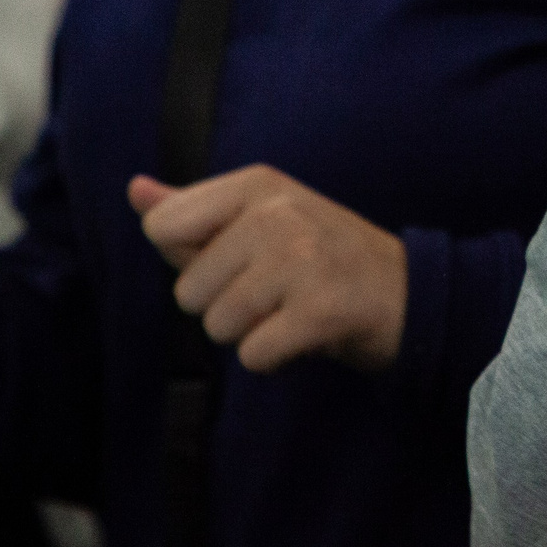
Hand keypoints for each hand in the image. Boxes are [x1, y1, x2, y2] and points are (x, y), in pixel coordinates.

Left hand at [130, 168, 406, 372]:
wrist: (411, 294)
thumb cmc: (323, 258)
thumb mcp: (261, 219)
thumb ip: (194, 210)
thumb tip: (134, 190)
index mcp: (257, 185)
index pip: (163, 227)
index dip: (191, 261)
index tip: (239, 258)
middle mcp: (277, 215)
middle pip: (187, 292)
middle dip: (225, 307)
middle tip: (277, 293)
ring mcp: (301, 260)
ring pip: (217, 327)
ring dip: (251, 334)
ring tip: (291, 312)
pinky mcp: (320, 310)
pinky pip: (253, 356)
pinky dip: (275, 360)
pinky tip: (305, 337)